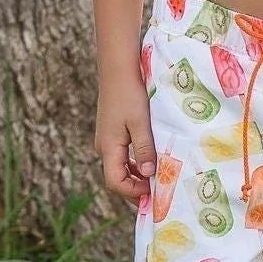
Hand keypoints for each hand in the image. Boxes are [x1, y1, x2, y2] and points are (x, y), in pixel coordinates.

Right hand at [96, 86, 155, 207]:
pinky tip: (150, 161)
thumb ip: (144, 149)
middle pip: (117, 178)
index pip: (115, 182)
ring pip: (120, 168)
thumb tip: (150, 174)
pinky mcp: (111, 133)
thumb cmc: (130, 93)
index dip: (134, 192)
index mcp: (109, 147)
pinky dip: (134, 164)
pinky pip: (121, 156)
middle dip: (136, 189)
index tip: (155, 192)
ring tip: (157, 179)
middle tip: (159, 193)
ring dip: (136, 177)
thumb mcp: (140, 122)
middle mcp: (104, 147)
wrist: (117, 68)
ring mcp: (106, 140)